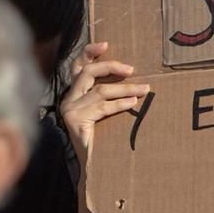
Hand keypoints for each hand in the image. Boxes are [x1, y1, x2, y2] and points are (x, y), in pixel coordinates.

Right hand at [59, 42, 150, 166]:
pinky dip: (120, 103)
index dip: (89, 53)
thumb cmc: (102, 140)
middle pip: (88, 73)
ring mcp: (70, 110)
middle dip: (111, 67)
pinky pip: (103, 107)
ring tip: (145, 89)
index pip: (78, 67)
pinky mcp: (76, 121)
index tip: (106, 44)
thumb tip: (132, 79)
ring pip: (100, 90)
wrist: (92, 168)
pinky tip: (134, 102)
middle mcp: (68, 100)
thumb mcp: (102, 113)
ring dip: (126, 88)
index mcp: (73, 94)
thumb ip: (107, 97)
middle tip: (132, 70)